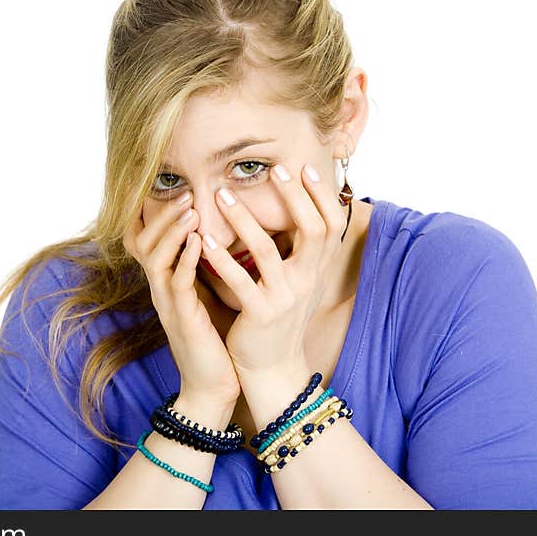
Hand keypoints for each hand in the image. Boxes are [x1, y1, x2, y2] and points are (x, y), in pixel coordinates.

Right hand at [123, 192, 240, 405]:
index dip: (147, 212)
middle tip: (184, 192)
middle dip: (161, 214)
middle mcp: (160, 289)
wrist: (214, 387)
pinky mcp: (182, 319)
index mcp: (166, 281)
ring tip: (190, 209)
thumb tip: (219, 230)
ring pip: (156, 258)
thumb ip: (206, 264)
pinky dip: (186, 259)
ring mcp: (168, 304)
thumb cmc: (216, 338)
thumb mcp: (208, 294)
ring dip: (172, 231)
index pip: (143, 238)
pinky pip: (178, 284)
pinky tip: (200, 241)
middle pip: (142, 241)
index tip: (165, 184)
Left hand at [201, 163, 347, 374]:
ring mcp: (285, 298)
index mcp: (318, 270)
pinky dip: (220, 257)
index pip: (332, 225)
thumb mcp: (298, 281)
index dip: (322, 196)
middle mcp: (308, 281)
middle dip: (294, 198)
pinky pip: (239, 280)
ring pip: (267, 250)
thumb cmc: (279, 316)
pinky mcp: (260, 314)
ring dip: (244, 219)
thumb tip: (299, 207)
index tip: (305, 168)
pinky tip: (204, 238)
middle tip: (274, 172)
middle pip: (312, 231)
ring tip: (222, 195)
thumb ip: (299, 250)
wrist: (271, 367)